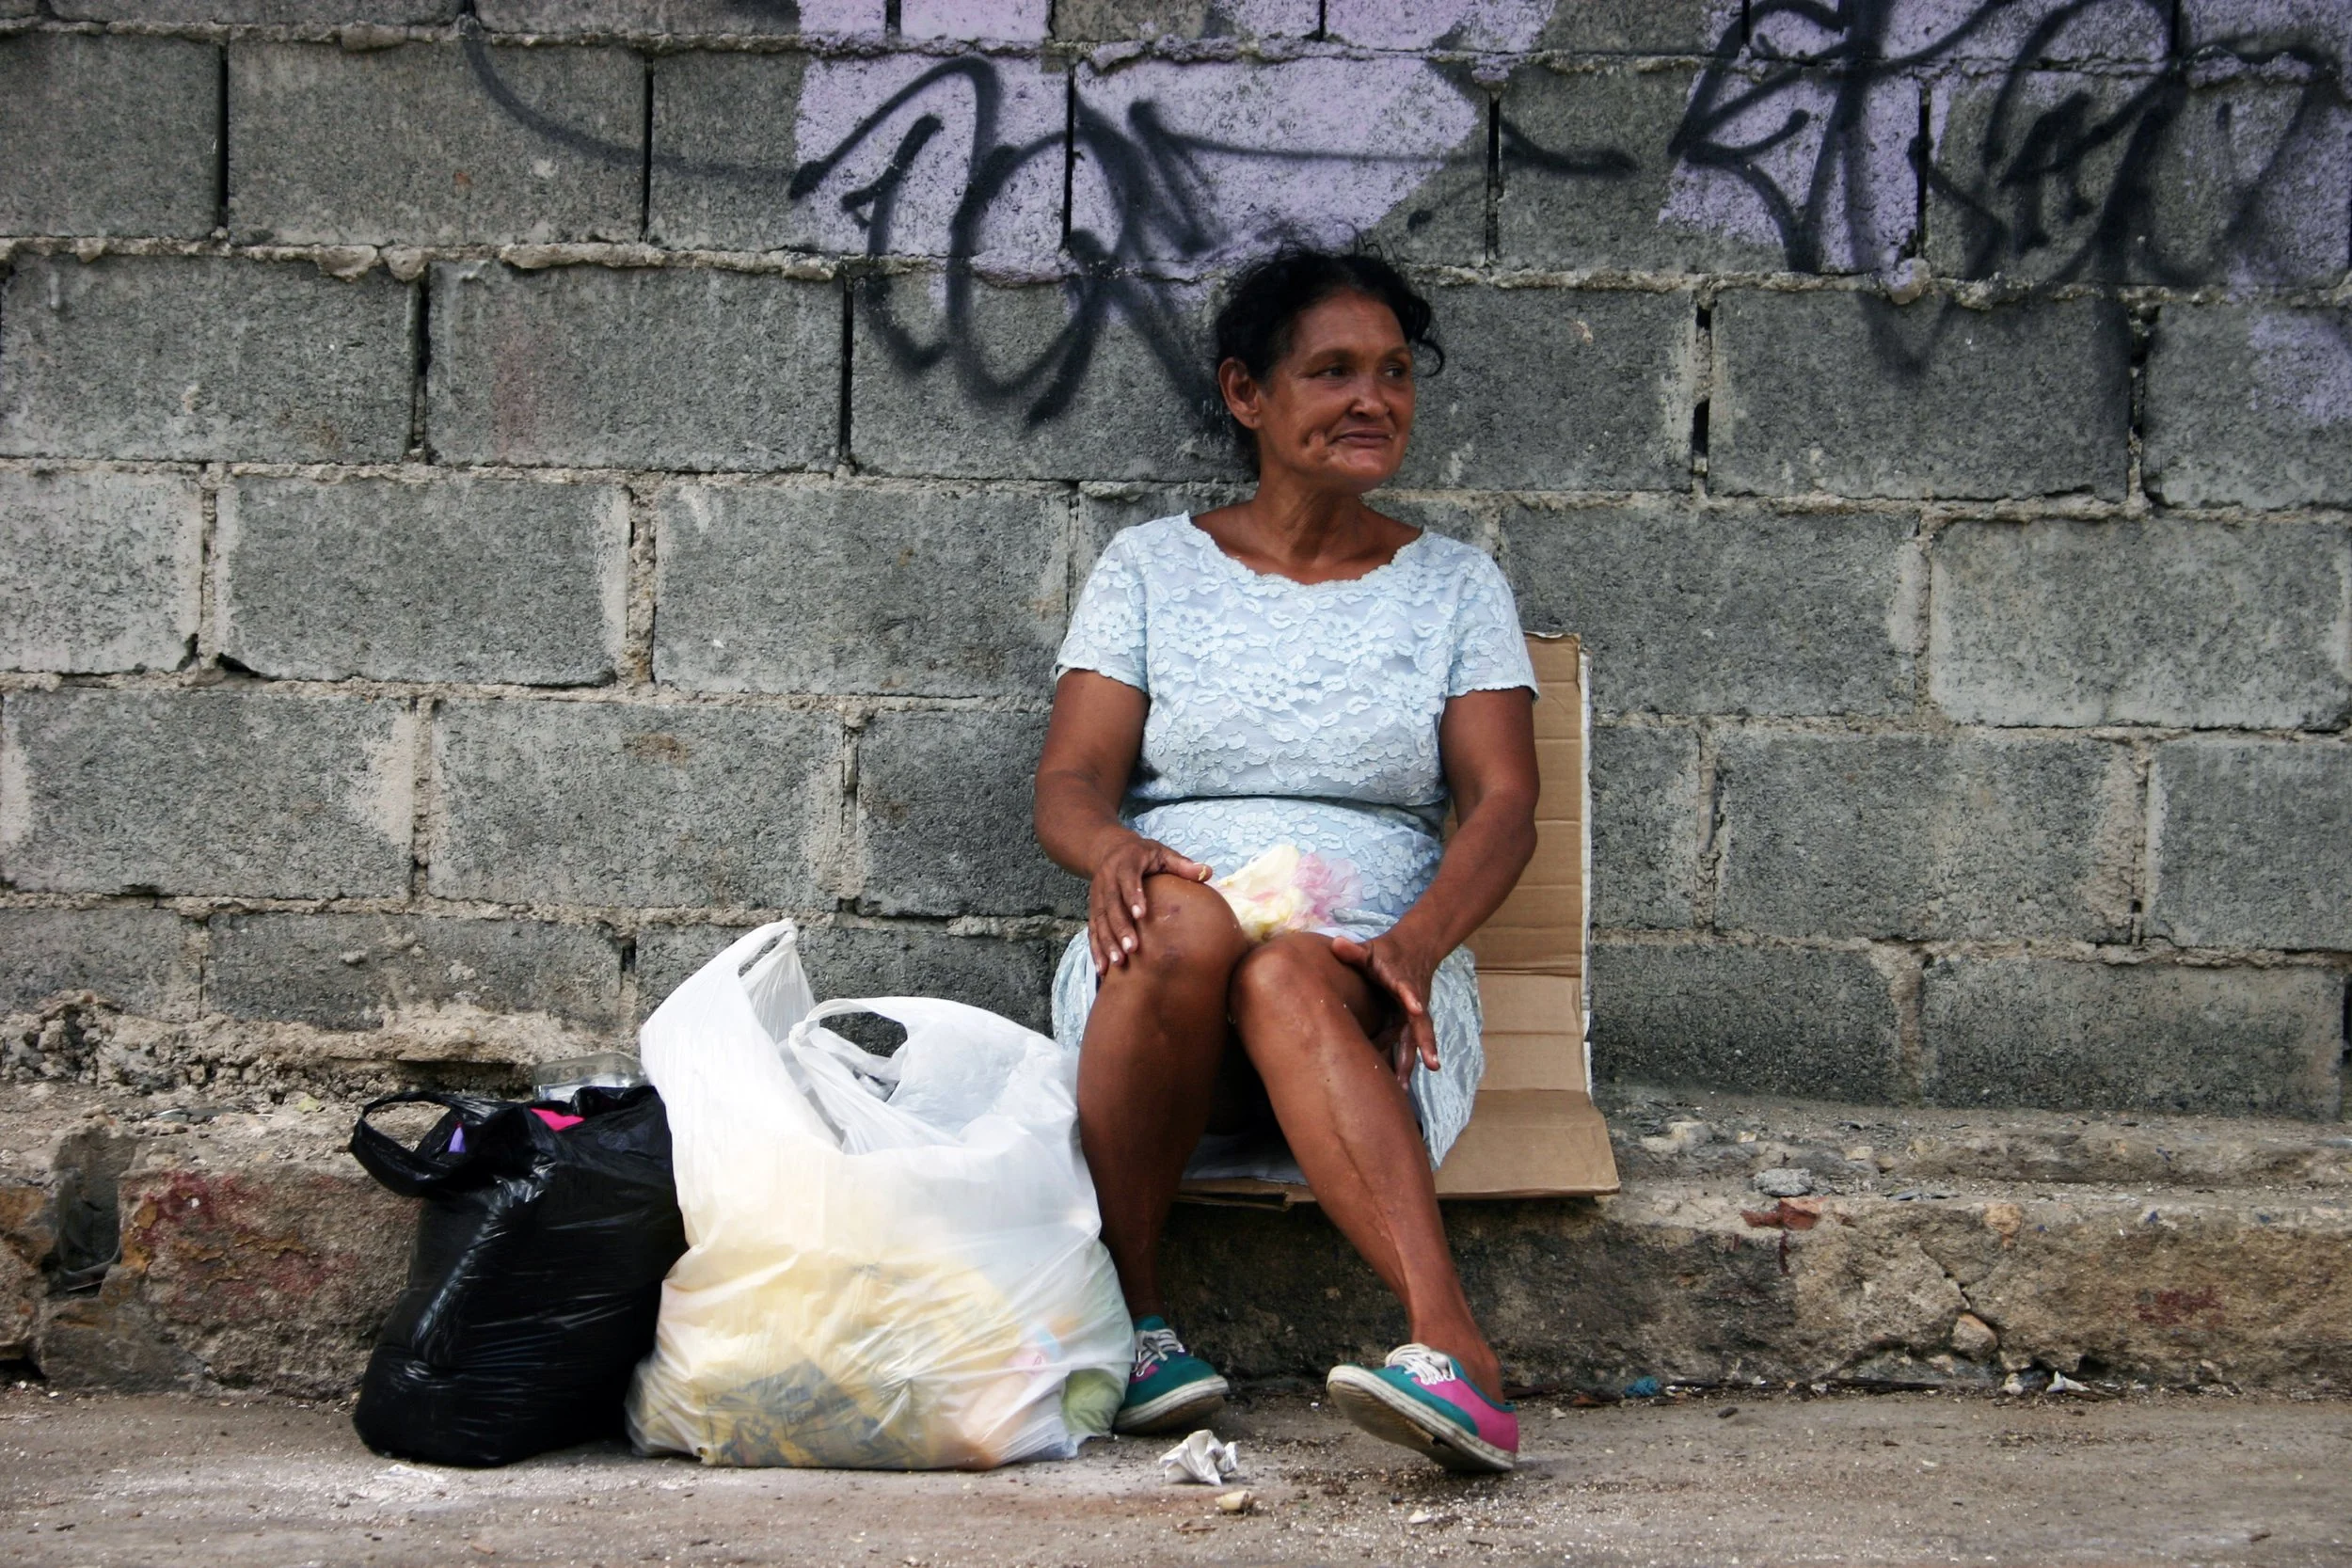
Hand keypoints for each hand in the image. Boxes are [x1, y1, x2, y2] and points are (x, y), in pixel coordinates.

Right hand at [1088, 835, 1212, 971]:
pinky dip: (1096, 949)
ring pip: (1100, 920)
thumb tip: (1208, 873)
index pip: (1127, 878)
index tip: (1141, 915)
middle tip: (1132, 948)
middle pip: (1112, 904)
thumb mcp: (1162, 853)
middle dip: (1120, 927)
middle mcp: (1107, 879)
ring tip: (1118, 962)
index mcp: (1125, 863)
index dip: (1133, 895)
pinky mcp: (1093, 908)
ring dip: (1108, 942)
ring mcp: (1097, 895)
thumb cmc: (1143, 854)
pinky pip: (1092, 929)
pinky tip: (1103, 968)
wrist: (1110, 850)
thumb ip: (1182, 864)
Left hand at [1330, 932, 1440, 1085]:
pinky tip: (1397, 1086)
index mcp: (1402, 981)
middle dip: (1426, 1044)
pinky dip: (1405, 1063)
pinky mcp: (1411, 1022)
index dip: (1412, 998)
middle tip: (1433, 1064)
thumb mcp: (1370, 949)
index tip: (1417, 1008)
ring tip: (1404, 1088)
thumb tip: (1336, 944)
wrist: (1416, 949)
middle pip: (1421, 1025)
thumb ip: (1354, 950)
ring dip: (1411, 1063)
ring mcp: (1415, 1014)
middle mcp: (1414, 1001)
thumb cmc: (1386, 952)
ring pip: (1416, 1041)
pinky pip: (1409, 1044)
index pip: (1408, 990)